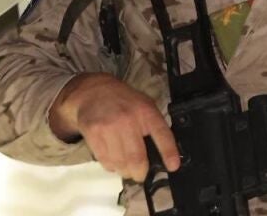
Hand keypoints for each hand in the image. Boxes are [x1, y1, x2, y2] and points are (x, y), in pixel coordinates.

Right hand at [49, 73, 180, 179]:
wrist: (93, 91)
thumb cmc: (124, 101)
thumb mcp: (145, 105)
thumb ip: (153, 125)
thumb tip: (163, 153)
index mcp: (146, 112)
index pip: (162, 134)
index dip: (169, 153)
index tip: (173, 166)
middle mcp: (128, 119)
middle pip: (137, 158)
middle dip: (140, 173)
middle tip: (140, 174)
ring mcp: (109, 127)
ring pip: (120, 163)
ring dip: (125, 171)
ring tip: (127, 168)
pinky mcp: (93, 134)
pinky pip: (105, 161)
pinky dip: (112, 166)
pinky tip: (114, 161)